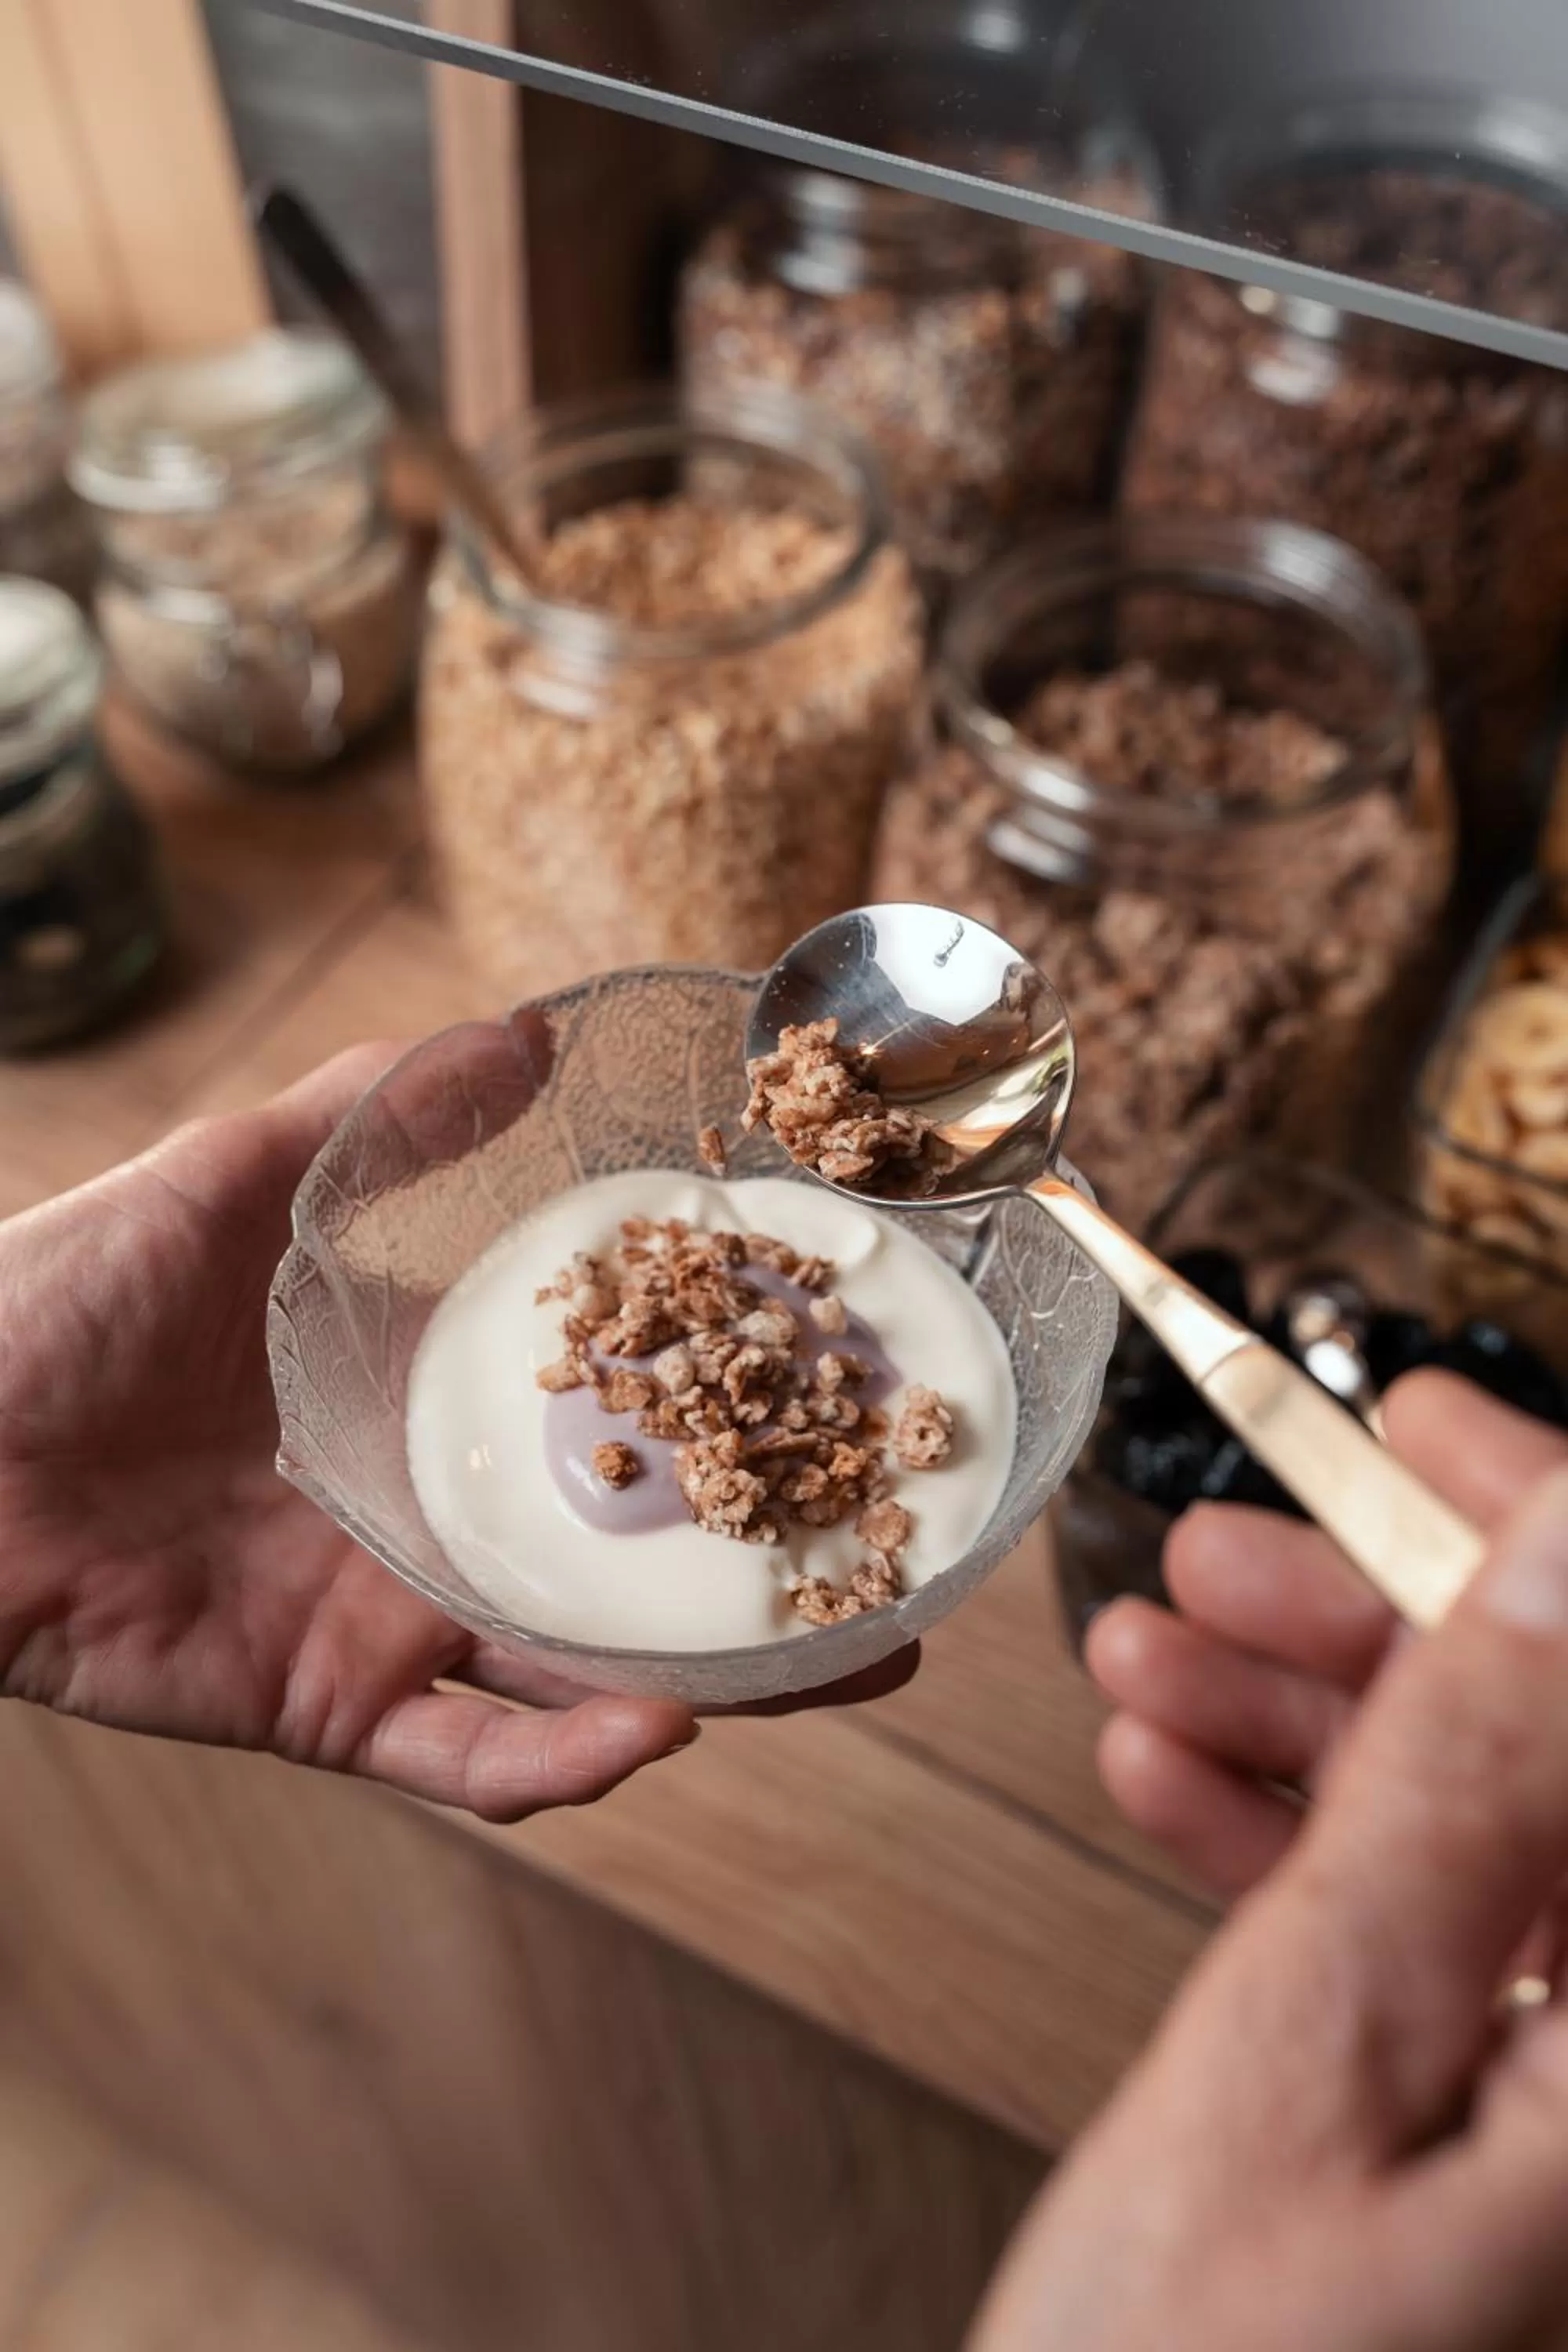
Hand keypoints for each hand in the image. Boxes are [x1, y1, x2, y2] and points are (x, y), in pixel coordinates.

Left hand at [0, 1044, 910, 1821]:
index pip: (618, 1396)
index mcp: (435, 1389)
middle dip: (769, 1568)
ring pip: (590, 1671)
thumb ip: (382, 1111)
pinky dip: (565, 1764)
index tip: (844, 1379)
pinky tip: (651, 1733)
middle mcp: (441, 1509)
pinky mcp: (333, 1706)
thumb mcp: (236, 1174)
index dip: (732, 1395)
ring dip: (721, 1685)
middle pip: (637, 1552)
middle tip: (895, 1567)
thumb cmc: (60, 1294)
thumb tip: (525, 1026)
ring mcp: (396, 1613)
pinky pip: (472, 1757)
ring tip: (841, 1667)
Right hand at [975, 1459, 1567, 2351]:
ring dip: (1311, 1727)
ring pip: (1472, 1836)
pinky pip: (1415, 1936)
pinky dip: (1289, 1843)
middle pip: (1551, 1763)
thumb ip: (1457, 1791)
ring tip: (1151, 1659)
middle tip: (1228, 1552)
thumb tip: (1563, 1551)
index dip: (1543, 1538)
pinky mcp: (1475, 2127)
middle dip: (1387, 1631)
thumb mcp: (1313, 2055)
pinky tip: (1172, 1779)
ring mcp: (1551, 2104)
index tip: (1416, 1424)